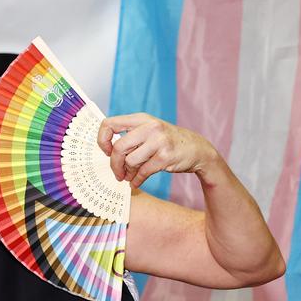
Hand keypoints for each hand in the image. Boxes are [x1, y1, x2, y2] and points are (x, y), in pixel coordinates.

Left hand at [97, 113, 217, 188]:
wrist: (198, 149)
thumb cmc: (168, 142)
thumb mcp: (149, 131)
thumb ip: (130, 137)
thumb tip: (107, 154)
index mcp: (141, 118)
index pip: (109, 124)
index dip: (102, 140)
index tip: (107, 151)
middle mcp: (150, 127)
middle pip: (118, 147)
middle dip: (114, 164)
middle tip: (117, 173)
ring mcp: (159, 141)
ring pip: (130, 161)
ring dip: (127, 173)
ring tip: (129, 176)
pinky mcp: (165, 156)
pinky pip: (142, 172)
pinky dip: (137, 180)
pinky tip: (136, 182)